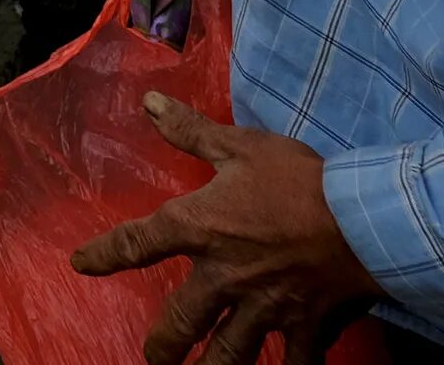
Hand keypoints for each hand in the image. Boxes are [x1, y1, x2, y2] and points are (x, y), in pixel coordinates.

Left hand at [70, 93, 381, 364]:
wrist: (362, 218)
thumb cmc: (300, 179)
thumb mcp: (242, 146)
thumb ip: (192, 131)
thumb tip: (149, 103)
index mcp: (201, 228)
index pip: (138, 243)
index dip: (105, 254)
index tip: (81, 264)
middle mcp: (224, 276)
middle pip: (181, 322)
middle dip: (164, 346)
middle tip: (155, 356)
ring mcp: (263, 308)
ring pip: (227, 354)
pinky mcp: (303, 327)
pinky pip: (292, 363)